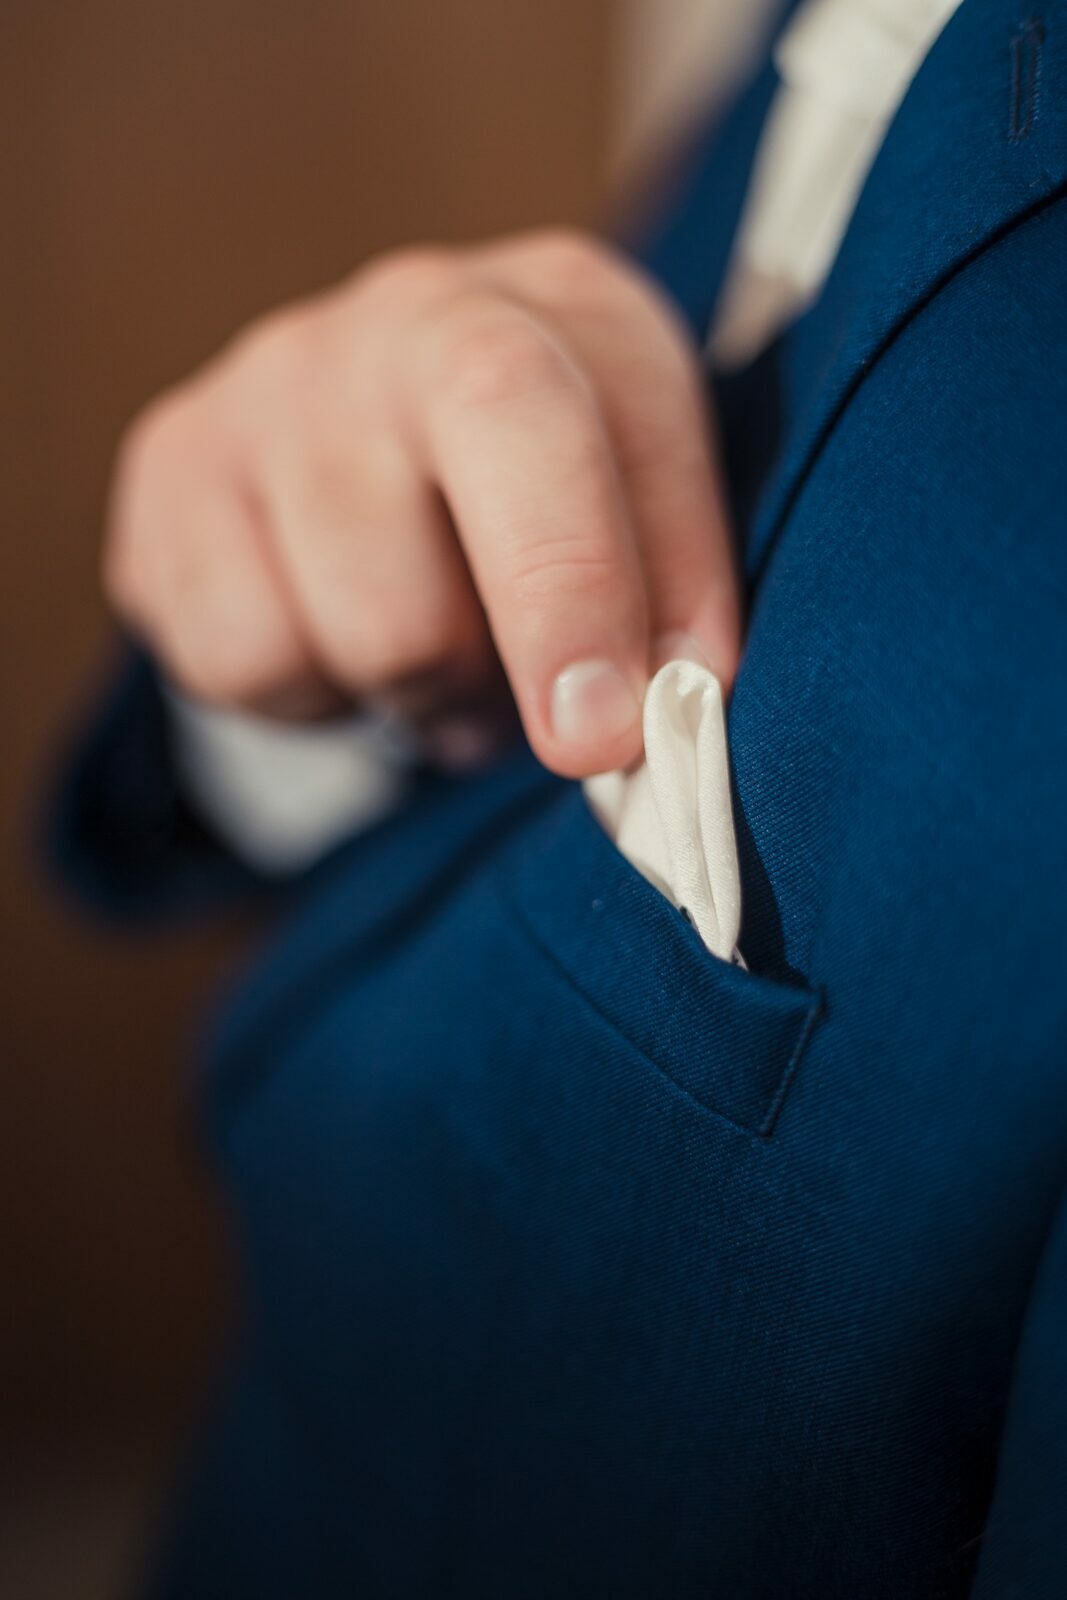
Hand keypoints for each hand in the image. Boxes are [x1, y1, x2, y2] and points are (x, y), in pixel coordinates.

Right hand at [105, 230, 740, 778]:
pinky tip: (343, 633)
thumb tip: (669, 716)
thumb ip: (676, 591)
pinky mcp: (169, 469)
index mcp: (542, 307)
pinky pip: (234, 661)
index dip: (568, 587)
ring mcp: (262, 390)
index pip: (524, 416)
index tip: (602, 733)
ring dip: (409, 692)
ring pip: (335, 639)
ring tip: (438, 648)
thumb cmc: (556, 479)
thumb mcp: (652, 502)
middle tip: (533, 706)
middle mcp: (388, 321)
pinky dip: (310, 695)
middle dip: (487, 669)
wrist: (403, 414)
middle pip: (408, 582)